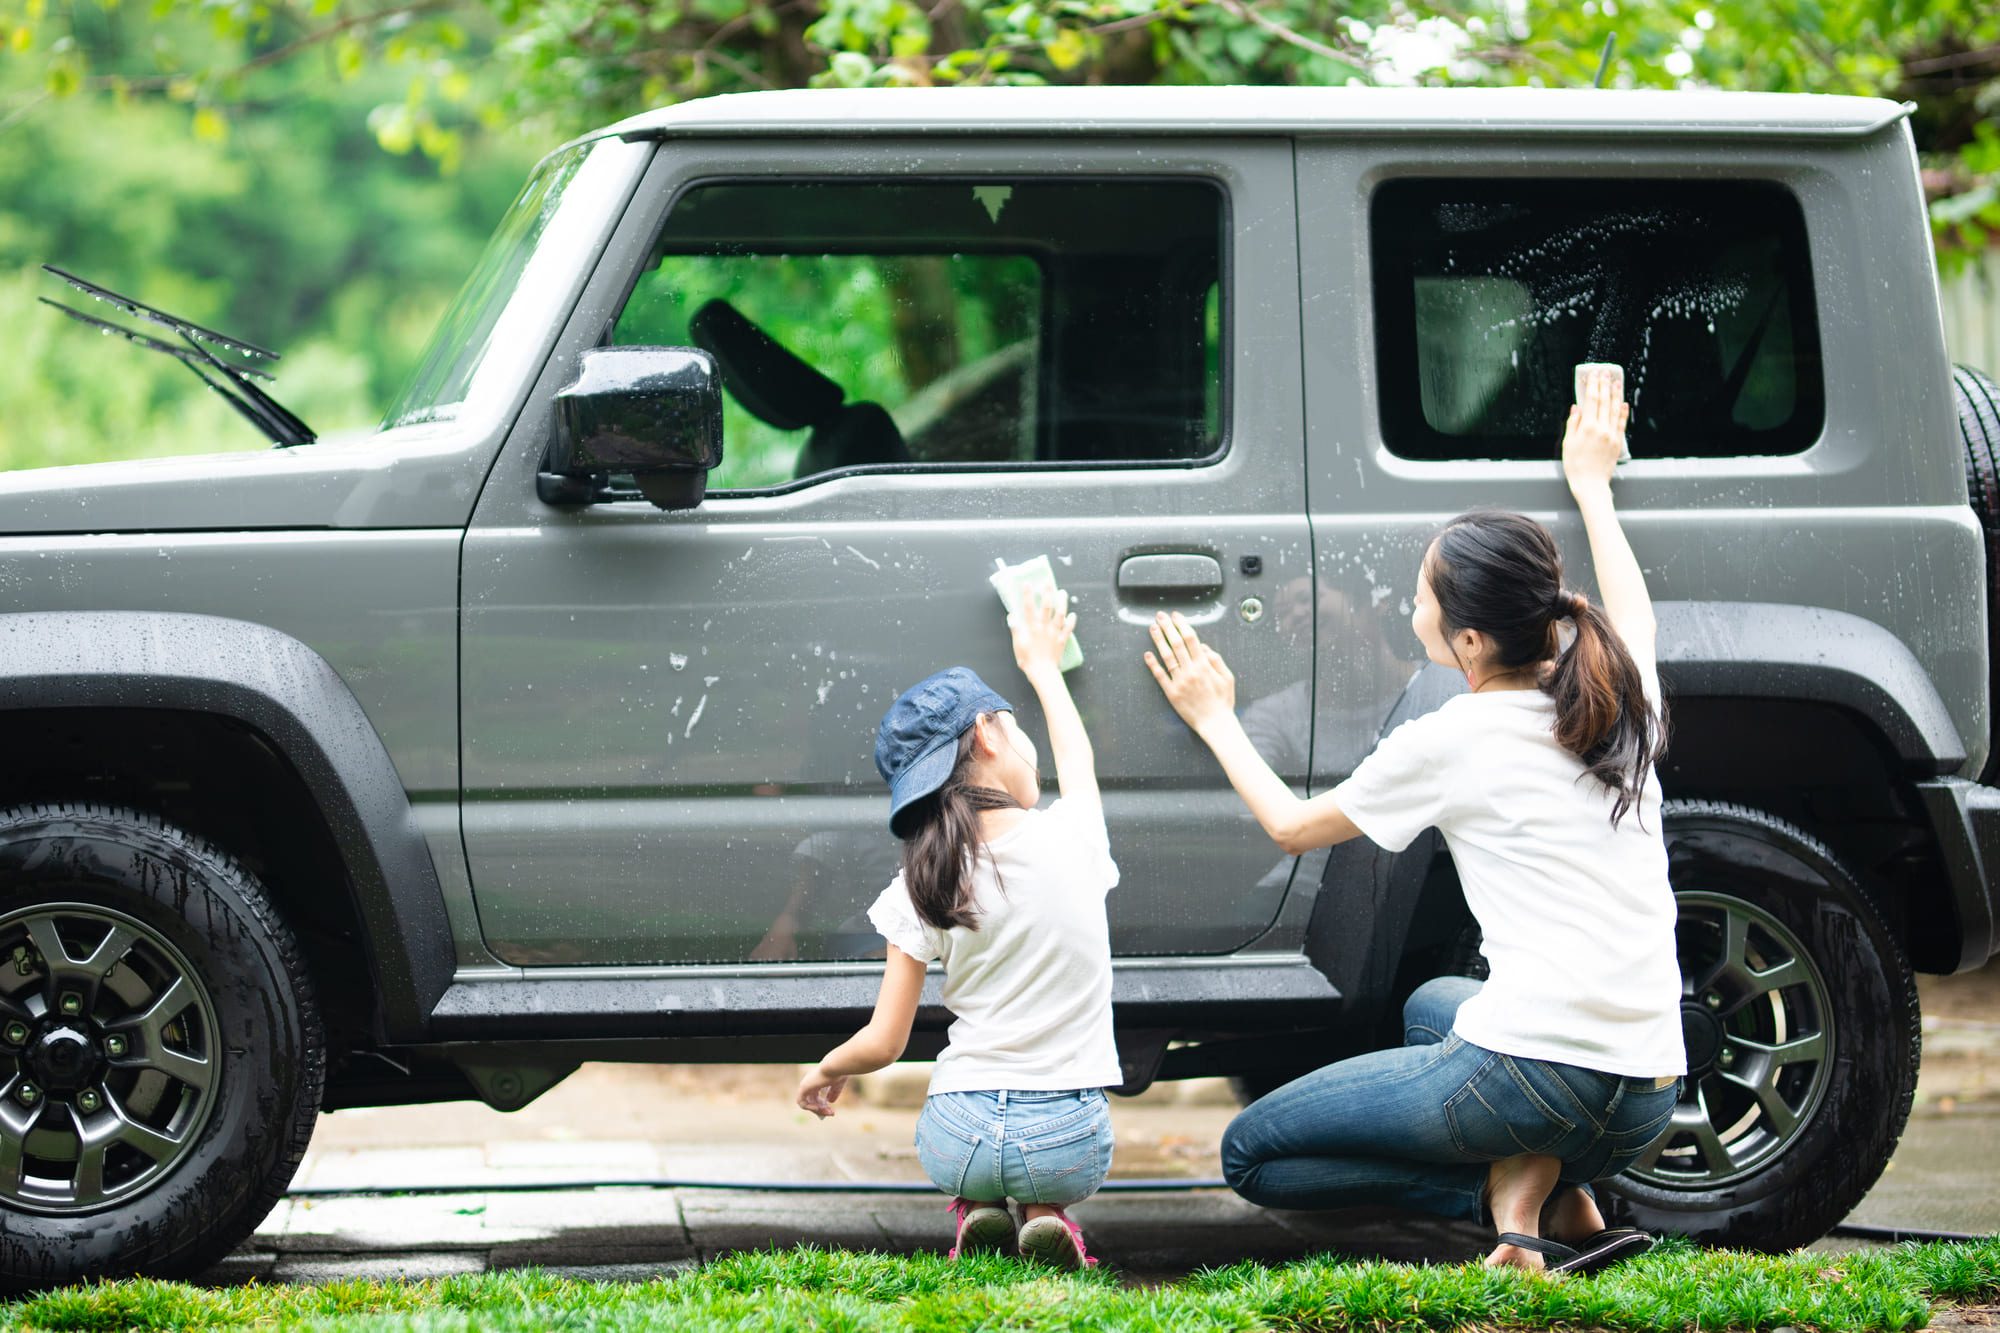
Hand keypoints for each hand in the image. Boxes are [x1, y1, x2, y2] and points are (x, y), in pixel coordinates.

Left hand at [795, 1066, 846, 1118]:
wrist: (835, 1066)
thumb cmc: (838, 1072)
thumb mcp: (837, 1084)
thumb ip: (834, 1092)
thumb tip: (830, 1101)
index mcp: (817, 1079)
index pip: (815, 1095)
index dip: (822, 1104)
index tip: (831, 1110)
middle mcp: (810, 1082)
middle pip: (812, 1100)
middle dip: (821, 1109)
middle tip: (831, 1113)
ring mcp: (805, 1084)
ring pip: (807, 1103)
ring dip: (817, 1110)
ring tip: (827, 1112)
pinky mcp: (803, 1088)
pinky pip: (802, 1103)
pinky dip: (809, 1108)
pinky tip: (818, 1108)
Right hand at [1009, 584, 1074, 677]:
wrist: (1042, 672)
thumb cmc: (1027, 659)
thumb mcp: (1017, 644)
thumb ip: (1015, 629)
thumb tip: (1011, 616)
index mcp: (1032, 627)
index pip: (1029, 607)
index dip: (1028, 594)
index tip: (1027, 583)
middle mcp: (1044, 627)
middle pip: (1047, 607)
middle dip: (1047, 593)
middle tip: (1047, 583)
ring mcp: (1054, 633)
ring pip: (1060, 614)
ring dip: (1062, 602)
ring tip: (1063, 593)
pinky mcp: (1062, 640)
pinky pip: (1068, 629)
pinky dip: (1071, 621)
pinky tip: (1073, 614)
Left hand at [1144, 611, 1235, 733]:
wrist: (1215, 723)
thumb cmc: (1223, 701)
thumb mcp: (1227, 677)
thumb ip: (1216, 660)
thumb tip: (1202, 646)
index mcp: (1204, 665)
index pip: (1191, 639)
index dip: (1182, 625)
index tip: (1175, 616)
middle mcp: (1191, 671)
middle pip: (1177, 643)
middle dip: (1168, 627)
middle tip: (1160, 616)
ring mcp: (1180, 682)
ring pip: (1167, 656)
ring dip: (1159, 640)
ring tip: (1152, 628)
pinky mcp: (1172, 693)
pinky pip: (1160, 676)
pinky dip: (1153, 664)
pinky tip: (1147, 654)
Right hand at [1562, 369, 1629, 494]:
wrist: (1590, 484)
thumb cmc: (1576, 466)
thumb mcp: (1568, 444)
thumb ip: (1573, 424)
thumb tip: (1576, 408)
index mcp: (1587, 427)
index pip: (1591, 400)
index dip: (1593, 385)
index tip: (1594, 375)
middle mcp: (1602, 429)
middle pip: (1604, 402)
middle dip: (1605, 385)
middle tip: (1606, 373)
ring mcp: (1612, 435)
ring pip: (1615, 410)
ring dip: (1616, 394)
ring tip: (1617, 383)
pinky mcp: (1618, 442)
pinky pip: (1622, 423)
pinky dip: (1624, 412)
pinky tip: (1624, 403)